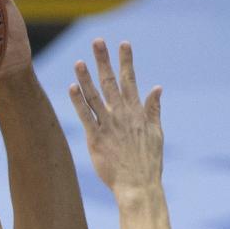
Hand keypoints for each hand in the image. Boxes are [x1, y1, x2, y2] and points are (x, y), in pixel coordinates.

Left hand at [70, 40, 162, 197]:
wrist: (139, 187)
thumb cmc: (148, 163)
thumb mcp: (156, 134)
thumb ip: (153, 109)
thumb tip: (157, 88)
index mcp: (136, 113)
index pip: (130, 81)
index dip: (126, 61)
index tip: (123, 44)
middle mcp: (121, 115)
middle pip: (110, 82)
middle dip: (104, 61)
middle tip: (97, 41)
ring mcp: (108, 126)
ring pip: (94, 96)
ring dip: (86, 78)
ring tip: (79, 61)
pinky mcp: (96, 139)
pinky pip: (85, 117)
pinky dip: (78, 102)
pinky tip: (72, 88)